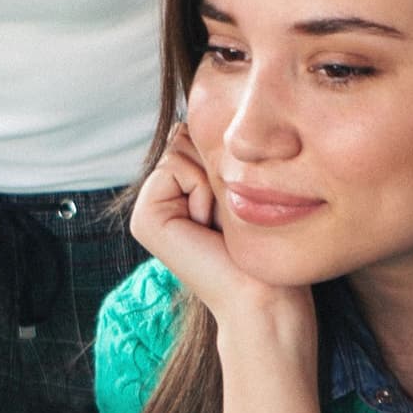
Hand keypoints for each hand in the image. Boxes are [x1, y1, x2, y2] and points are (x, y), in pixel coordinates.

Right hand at [125, 124, 309, 340]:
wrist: (264, 298)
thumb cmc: (267, 249)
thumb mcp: (243, 190)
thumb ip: (217, 155)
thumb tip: (205, 114)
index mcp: (180, 194)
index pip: (197, 136)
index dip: (226, 156)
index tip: (238, 203)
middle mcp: (159, 201)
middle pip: (187, 138)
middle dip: (218, 165)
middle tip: (229, 215)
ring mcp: (148, 211)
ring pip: (182, 148)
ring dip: (214, 178)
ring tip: (221, 222)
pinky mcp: (145, 219)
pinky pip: (176, 167)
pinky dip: (202, 189)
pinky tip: (209, 225)